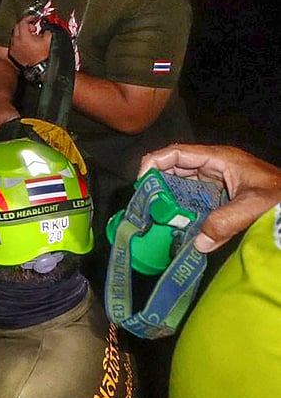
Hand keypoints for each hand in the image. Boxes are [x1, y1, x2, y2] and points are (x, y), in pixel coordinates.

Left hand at [8, 14, 51, 67]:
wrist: (38, 68)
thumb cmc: (42, 56)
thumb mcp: (48, 40)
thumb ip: (46, 30)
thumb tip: (46, 27)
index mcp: (24, 36)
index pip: (23, 22)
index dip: (29, 18)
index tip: (33, 18)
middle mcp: (16, 41)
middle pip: (17, 27)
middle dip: (25, 24)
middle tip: (33, 27)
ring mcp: (13, 47)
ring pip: (15, 35)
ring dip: (22, 32)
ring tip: (31, 36)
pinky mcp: (13, 53)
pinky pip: (14, 42)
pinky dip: (19, 40)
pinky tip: (26, 43)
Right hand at [139, 144, 280, 252]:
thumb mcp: (254, 206)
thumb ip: (226, 222)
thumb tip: (198, 244)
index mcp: (219, 158)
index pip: (177, 153)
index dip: (154, 163)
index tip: (142, 184)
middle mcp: (214, 166)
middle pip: (175, 167)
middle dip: (157, 183)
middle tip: (144, 205)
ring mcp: (217, 179)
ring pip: (183, 183)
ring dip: (169, 197)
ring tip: (156, 216)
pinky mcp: (221, 194)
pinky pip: (194, 196)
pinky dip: (182, 207)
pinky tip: (177, 223)